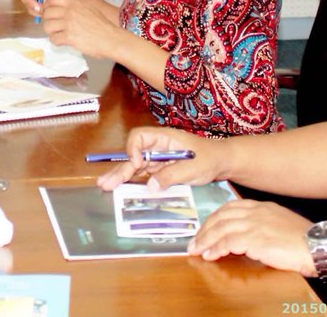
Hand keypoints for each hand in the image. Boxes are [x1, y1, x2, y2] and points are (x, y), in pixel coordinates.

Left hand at [37, 0, 123, 58]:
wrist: (111, 38)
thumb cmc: (102, 26)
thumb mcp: (88, 8)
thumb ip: (74, 6)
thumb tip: (60, 9)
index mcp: (74, 2)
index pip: (51, 0)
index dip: (48, 8)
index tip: (50, 14)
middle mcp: (70, 10)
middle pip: (47, 13)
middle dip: (49, 21)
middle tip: (54, 26)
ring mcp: (68, 23)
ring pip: (48, 26)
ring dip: (51, 32)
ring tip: (59, 35)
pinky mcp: (68, 36)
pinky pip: (53, 39)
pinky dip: (56, 41)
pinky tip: (63, 41)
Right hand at [96, 127, 218, 190]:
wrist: (221, 162)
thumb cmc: (210, 158)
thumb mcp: (193, 168)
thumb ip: (171, 176)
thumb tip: (151, 186)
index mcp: (164, 138)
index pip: (140, 137)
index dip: (134, 150)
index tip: (138, 164)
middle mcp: (158, 147)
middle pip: (134, 154)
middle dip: (120, 167)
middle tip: (106, 182)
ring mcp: (158, 159)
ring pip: (135, 166)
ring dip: (121, 175)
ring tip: (105, 186)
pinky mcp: (160, 170)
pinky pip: (143, 175)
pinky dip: (131, 181)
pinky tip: (119, 188)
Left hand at [187, 199, 314, 276]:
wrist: (318, 245)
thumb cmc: (304, 240)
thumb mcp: (281, 225)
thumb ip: (264, 226)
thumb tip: (251, 238)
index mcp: (262, 207)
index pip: (230, 207)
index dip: (214, 218)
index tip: (206, 228)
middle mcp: (256, 211)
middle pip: (221, 216)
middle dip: (205, 229)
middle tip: (194, 241)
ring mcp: (255, 223)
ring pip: (221, 228)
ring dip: (205, 240)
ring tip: (197, 250)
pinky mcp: (255, 238)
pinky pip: (228, 242)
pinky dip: (216, 248)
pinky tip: (210, 255)